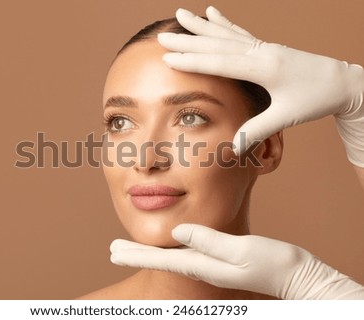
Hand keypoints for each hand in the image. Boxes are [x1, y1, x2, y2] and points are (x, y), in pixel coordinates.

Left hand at [110, 224, 363, 299]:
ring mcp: (212, 264)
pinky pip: (188, 251)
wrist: (296, 276)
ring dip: (149, 252)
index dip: (136, 254)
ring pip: (171, 255)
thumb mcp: (241, 250)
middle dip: (136, 255)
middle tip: (113, 250)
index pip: (162, 259)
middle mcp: (203, 266)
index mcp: (204, 264)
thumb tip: (177, 231)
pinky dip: (171, 246)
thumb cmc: (273, 263)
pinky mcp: (221, 259)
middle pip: (161, 259)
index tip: (114, 251)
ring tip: (132, 248)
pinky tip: (170, 242)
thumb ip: (208, 241)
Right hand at [157, 7, 363, 166]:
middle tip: (162, 37)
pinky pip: (239, 32)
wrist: (341, 82)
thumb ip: (257, 129)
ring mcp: (263, 46)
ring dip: (200, 26)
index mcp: (263, 68)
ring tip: (180, 14)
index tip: (168, 58)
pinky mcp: (266, 46)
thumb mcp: (286, 117)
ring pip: (225, 33)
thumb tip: (232, 147)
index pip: (219, 63)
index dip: (192, 61)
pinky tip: (212, 13)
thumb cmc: (315, 99)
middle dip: (188, 41)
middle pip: (217, 44)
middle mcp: (260, 52)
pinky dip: (223, 23)